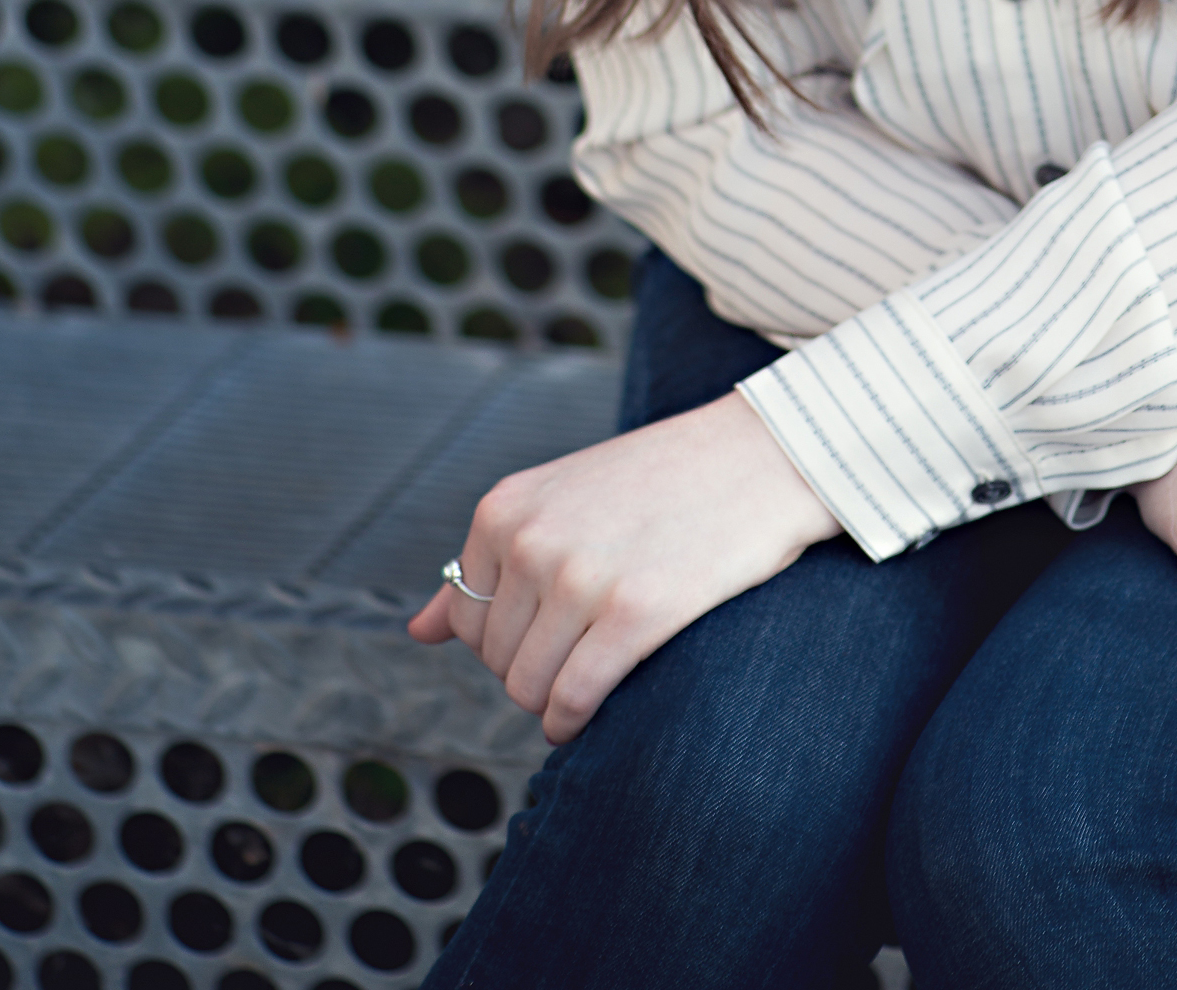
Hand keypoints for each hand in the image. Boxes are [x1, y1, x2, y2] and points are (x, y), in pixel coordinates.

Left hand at [408, 390, 840, 740]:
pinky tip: (594, 713)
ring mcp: (580, 577)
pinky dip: (575, 721)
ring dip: (555, 701)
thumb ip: (485, 566)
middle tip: (585, 648)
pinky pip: (573, 700)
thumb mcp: (558, 503)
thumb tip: (418, 632)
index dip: (511, 640)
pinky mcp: (635, 613)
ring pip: (528, 690)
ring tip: (593, 675)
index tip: (557, 627)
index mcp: (504, 510)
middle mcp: (531, 541)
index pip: (467, 624)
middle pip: (496, 663)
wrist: (759, 456)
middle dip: (534, 672)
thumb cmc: (660, 483)